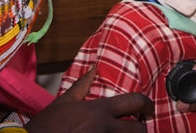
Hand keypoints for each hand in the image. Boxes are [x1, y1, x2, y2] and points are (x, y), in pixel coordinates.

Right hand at [26, 66, 153, 132]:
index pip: (135, 102)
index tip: (148, 109)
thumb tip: (94, 68)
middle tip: (135, 127)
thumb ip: (82, 85)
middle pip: (139, 130)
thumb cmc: (47, 126)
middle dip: (140, 129)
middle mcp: (104, 127)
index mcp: (98, 110)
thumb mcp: (64, 102)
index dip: (147, 105)